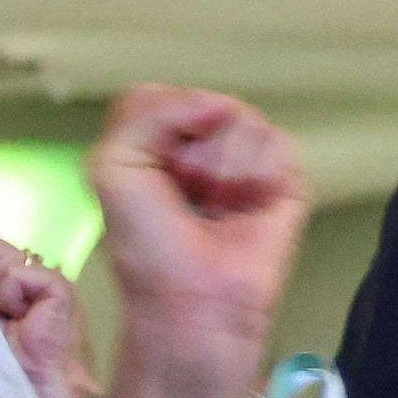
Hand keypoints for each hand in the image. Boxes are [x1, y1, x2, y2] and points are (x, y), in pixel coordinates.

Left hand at [86, 85, 308, 397]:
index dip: (158, 123)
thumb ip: (144, 115)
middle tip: (186, 194)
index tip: (155, 169)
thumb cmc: (147, 249)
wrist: (193, 303)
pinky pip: (276, 142)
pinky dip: (257, 176)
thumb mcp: (113, 169)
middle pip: (203, 102)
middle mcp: (200, 149)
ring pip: (241, 118)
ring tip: (217, 206)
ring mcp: (243, 161)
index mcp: (154, 147)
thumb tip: (215, 102)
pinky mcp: (284, 178)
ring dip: (222, 166)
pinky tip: (247, 207)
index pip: (160, 95)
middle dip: (190, 148)